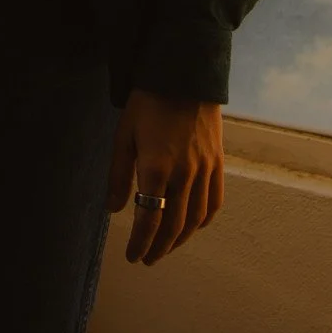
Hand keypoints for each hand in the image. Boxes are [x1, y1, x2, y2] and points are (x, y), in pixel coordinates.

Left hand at [105, 90, 224, 265]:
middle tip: (147, 258)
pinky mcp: (217, 163)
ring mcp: (204, 170)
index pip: (149, 220)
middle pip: (173, 226)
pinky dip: (203, 221)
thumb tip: (114, 209)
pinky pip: (214, 202)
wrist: (185, 73)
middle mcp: (184, 174)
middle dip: (158, 248)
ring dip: (180, 240)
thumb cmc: (148, 102)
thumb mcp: (124, 134)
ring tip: (166, 248)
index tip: (132, 257)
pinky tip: (192, 226)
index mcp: (156, 168)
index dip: (140, 243)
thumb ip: (119, 174)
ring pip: (195, 219)